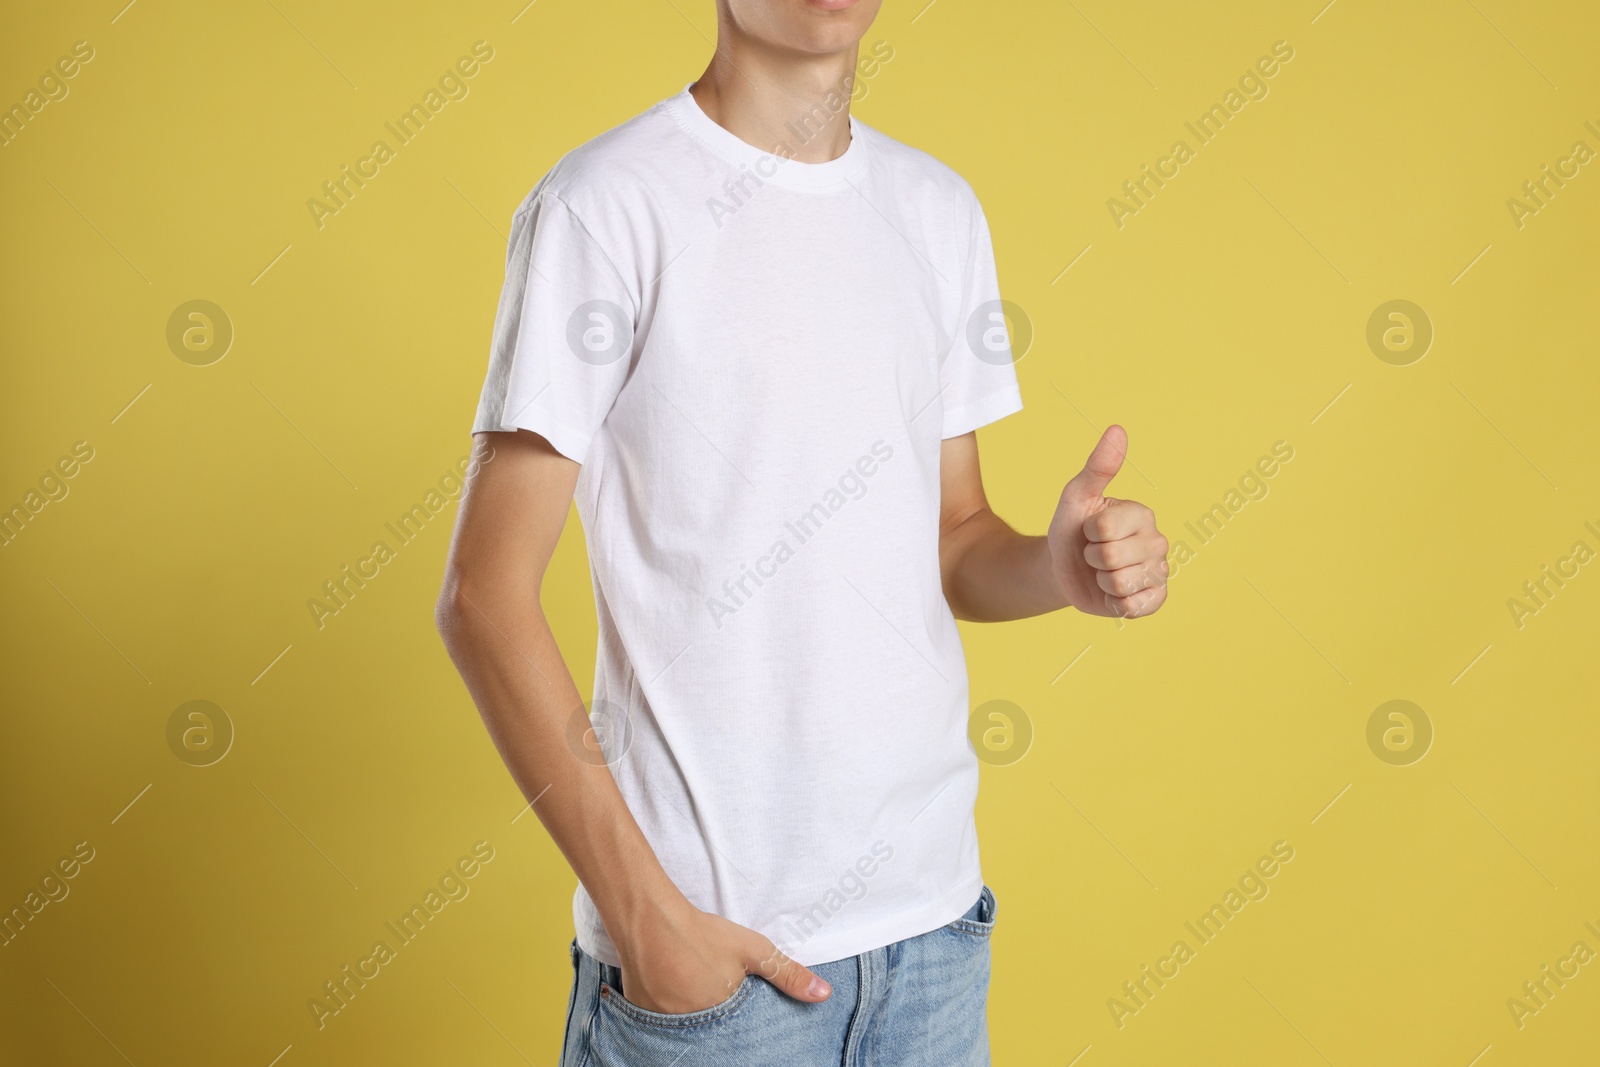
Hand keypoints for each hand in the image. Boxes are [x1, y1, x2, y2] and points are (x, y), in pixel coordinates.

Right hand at [615, 899, 830, 1013]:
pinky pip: (662, 1021)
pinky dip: (669, 1010)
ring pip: (686, 1027)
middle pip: (712, 1031)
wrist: (649, 918)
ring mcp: (663, 1023)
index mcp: (721, 1017)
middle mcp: (691, 1027)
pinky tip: (672, 986)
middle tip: (710, 986)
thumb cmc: (703, 933)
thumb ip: (787, 974)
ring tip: (691, 985)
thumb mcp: (753, 950)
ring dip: (692, 1013)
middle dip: (716, 1016)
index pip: (739, 1033)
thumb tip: (824, 995)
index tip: (734, 1001)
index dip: (739, 1018)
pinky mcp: (642, 1014)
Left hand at [1048, 425, 1168, 618]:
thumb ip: (1097, 466)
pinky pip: (1133, 607)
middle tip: (1093, 554)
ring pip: (1119, 583)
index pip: (1104, 528)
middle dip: (1091, 558)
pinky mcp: (1154, 599)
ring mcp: (1159, 572)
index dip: (1087, 533)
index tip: (1089, 531)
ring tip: (1102, 572)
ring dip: (1100, 581)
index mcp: (1142, 514)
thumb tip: (1117, 430)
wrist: (1065, 568)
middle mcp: (1157, 541)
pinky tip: (1113, 592)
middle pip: (1110, 557)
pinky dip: (1113, 602)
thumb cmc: (1072, 529)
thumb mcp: (1076, 497)